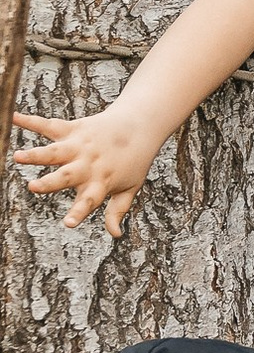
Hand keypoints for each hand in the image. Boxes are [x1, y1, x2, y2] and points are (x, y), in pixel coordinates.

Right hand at [11, 108, 160, 236]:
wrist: (141, 125)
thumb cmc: (134, 161)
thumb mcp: (130, 188)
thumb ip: (118, 210)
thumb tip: (115, 235)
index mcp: (100, 182)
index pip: (89, 202)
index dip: (79, 213)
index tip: (68, 224)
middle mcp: (87, 165)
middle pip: (66, 176)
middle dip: (50, 182)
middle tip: (33, 187)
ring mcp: (79, 146)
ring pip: (55, 152)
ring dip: (36, 154)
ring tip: (17, 156)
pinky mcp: (73, 129)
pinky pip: (48, 125)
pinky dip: (30, 121)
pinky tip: (13, 117)